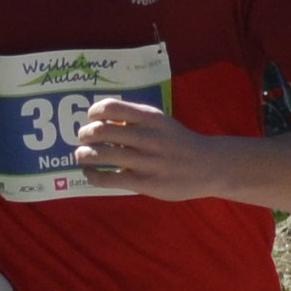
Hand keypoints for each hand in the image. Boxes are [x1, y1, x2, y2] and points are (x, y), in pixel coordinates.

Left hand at [70, 95, 232, 200]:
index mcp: (150, 117)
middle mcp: (146, 137)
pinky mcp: (144, 183)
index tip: (91, 117)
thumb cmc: (178, 142)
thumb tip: (102, 120)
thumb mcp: (161, 122)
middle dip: (85, 134)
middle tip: (83, 137)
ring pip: (100, 154)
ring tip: (81, 155)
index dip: (94, 112)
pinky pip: (108, 179)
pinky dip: (92, 175)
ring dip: (83, 154)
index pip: (111, 107)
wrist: (208, 166)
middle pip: (100, 130)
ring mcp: (145, 161)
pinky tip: (90, 173)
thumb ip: (136, 119)